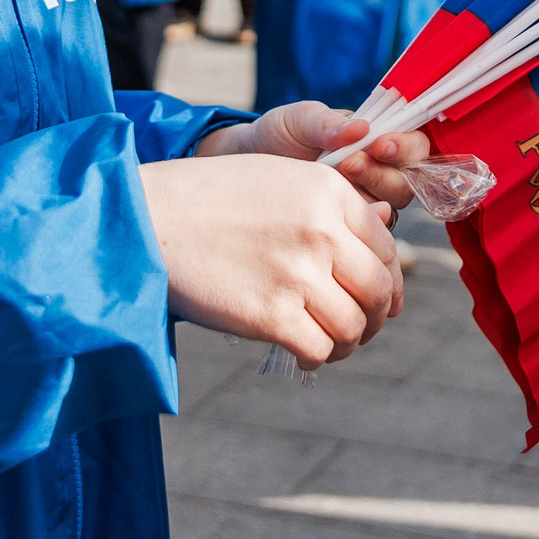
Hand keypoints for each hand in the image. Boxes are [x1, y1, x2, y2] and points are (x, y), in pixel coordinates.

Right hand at [139, 152, 399, 366]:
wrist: (149, 218)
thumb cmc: (212, 198)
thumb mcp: (282, 180)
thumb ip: (331, 207)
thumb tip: (380, 242)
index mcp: (330, 191)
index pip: (386, 246)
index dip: (389, 279)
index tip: (381, 298)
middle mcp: (322, 230)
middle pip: (377, 288)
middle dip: (376, 315)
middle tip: (362, 327)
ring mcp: (297, 273)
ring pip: (352, 324)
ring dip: (350, 342)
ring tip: (334, 344)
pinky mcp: (269, 315)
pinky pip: (318, 348)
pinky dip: (319, 358)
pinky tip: (307, 355)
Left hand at [198, 101, 434, 212]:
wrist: (245, 168)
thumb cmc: (279, 136)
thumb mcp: (300, 120)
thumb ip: (327, 122)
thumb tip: (360, 127)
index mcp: (379, 141)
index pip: (415, 146)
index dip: (405, 147)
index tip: (378, 144)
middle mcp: (381, 173)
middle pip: (409, 182)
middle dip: (383, 173)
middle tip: (350, 163)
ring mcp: (367, 203)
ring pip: (392, 209)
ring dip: (369, 196)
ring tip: (338, 181)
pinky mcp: (349, 231)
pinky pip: (367, 235)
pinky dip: (357, 227)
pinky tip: (338, 219)